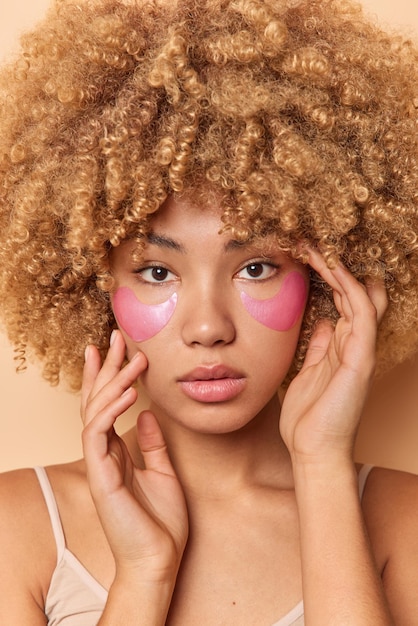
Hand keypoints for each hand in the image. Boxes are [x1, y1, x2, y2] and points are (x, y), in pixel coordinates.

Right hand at [81, 330, 187, 584]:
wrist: (159, 559)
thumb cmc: (161, 521)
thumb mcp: (163, 472)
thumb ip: (153, 444)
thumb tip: (148, 415)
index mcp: (116, 452)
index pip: (106, 406)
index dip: (108, 376)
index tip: (115, 349)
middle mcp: (103, 453)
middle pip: (96, 400)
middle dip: (105, 367)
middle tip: (116, 337)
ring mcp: (99, 463)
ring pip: (95, 410)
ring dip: (113, 380)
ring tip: (131, 356)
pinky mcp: (100, 474)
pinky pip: (98, 432)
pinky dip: (110, 408)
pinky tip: (127, 390)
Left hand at [280, 248, 387, 466]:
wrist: (313, 452)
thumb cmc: (308, 419)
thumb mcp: (308, 374)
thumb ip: (318, 348)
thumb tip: (321, 324)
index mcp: (341, 348)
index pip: (343, 303)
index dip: (330, 277)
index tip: (305, 256)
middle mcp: (354, 345)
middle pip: (353, 294)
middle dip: (334, 267)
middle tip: (312, 242)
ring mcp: (361, 351)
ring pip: (360, 297)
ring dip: (339, 270)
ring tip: (318, 246)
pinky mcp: (361, 358)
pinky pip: (362, 313)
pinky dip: (350, 287)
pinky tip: (332, 267)